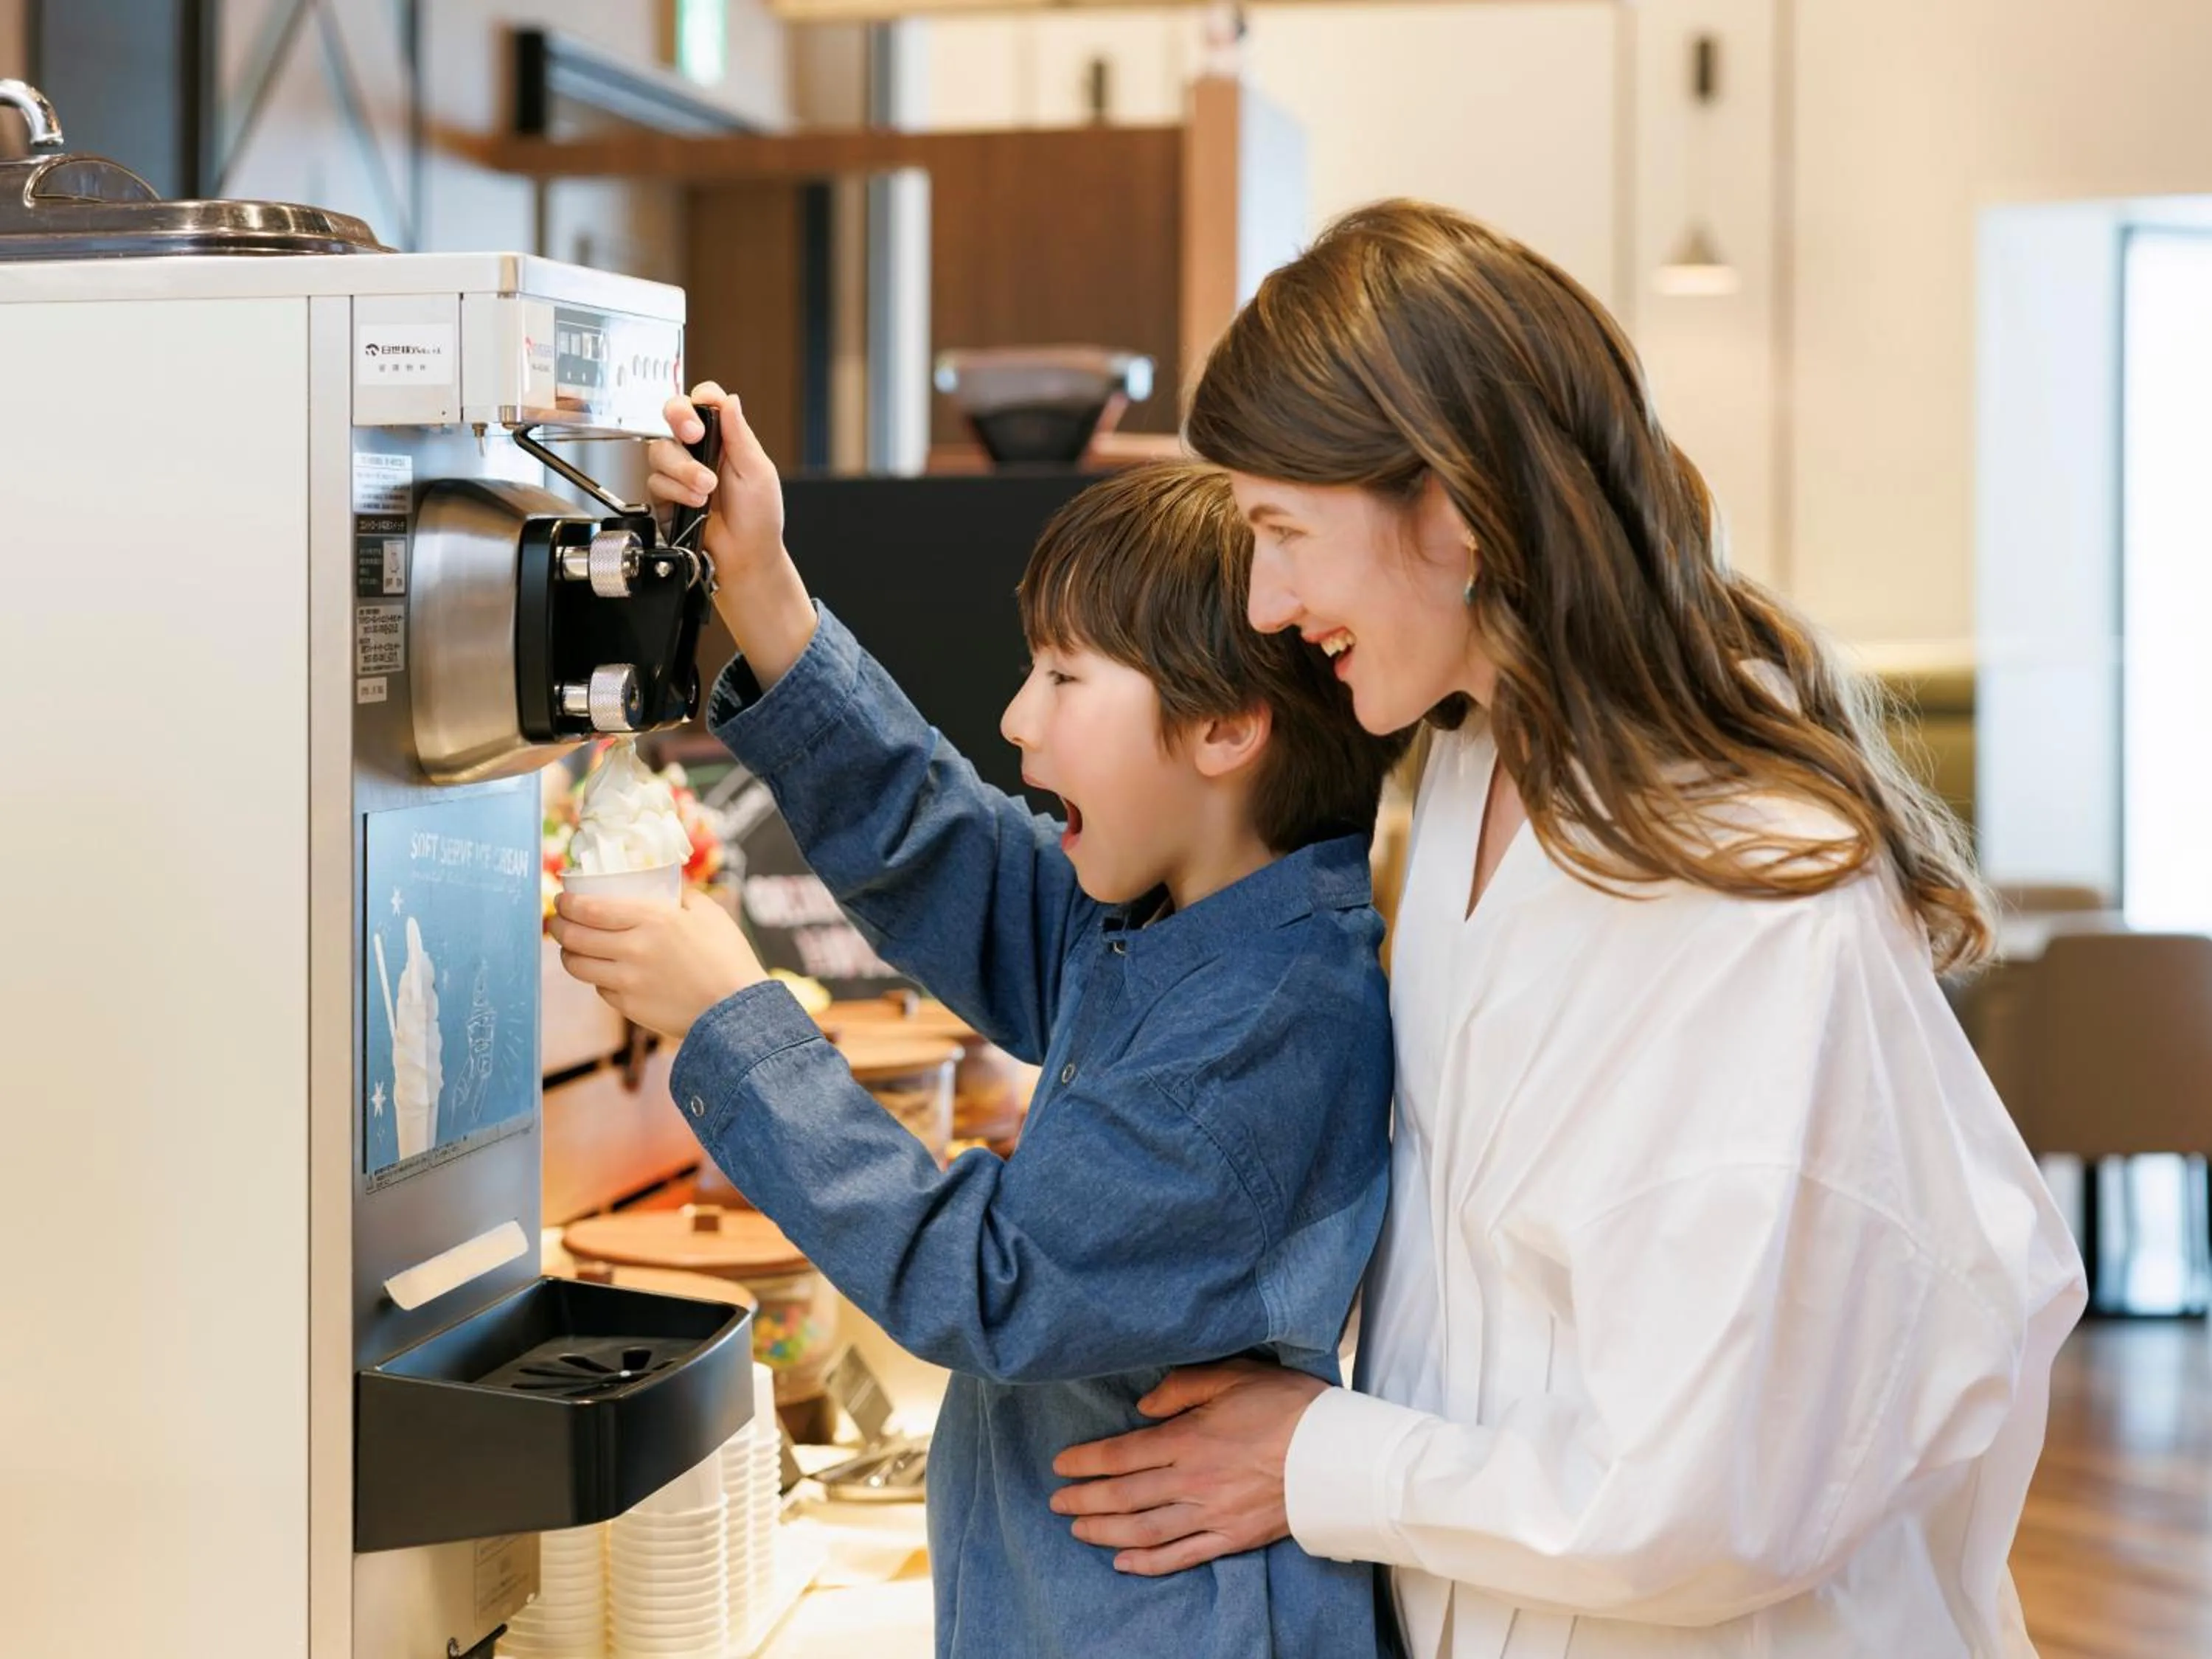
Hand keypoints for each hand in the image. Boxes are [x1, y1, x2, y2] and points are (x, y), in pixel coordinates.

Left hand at [549, 888, 766, 1039]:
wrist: (737, 1010)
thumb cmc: (727, 956)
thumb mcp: (708, 913)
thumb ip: (681, 894)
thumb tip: (663, 882)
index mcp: (651, 919)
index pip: (589, 909)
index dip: (567, 904)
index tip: (562, 900)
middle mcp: (632, 949)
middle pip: (574, 937)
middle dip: (557, 926)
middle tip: (556, 921)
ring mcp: (627, 982)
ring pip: (577, 966)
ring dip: (568, 954)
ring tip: (573, 948)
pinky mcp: (629, 1007)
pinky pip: (600, 989)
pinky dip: (599, 979)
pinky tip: (608, 973)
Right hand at [645, 382, 815, 683]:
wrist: (745, 557)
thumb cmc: (758, 517)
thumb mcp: (757, 471)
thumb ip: (739, 435)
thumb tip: (729, 400)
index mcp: (724, 438)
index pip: (703, 402)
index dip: (699, 400)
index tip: (705, 410)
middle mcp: (698, 450)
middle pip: (672, 415)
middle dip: (679, 420)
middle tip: (694, 435)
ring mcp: (679, 472)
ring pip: (661, 450)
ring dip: (684, 470)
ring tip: (706, 490)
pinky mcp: (664, 496)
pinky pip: (655, 482)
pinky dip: (676, 492)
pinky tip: (695, 505)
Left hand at [1049, 1360, 1328, 1574]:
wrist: (1335, 1453)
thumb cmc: (1286, 1406)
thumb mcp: (1233, 1376)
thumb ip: (1182, 1387)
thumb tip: (1142, 1406)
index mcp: (1188, 1439)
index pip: (1121, 1455)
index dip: (1085, 1462)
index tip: (1061, 1465)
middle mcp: (1192, 1481)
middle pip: (1123, 1496)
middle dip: (1084, 1501)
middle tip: (1057, 1503)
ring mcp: (1211, 1514)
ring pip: (1144, 1531)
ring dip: (1105, 1533)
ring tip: (1078, 1530)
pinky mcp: (1231, 1538)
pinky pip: (1182, 1556)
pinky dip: (1148, 1564)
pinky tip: (1123, 1563)